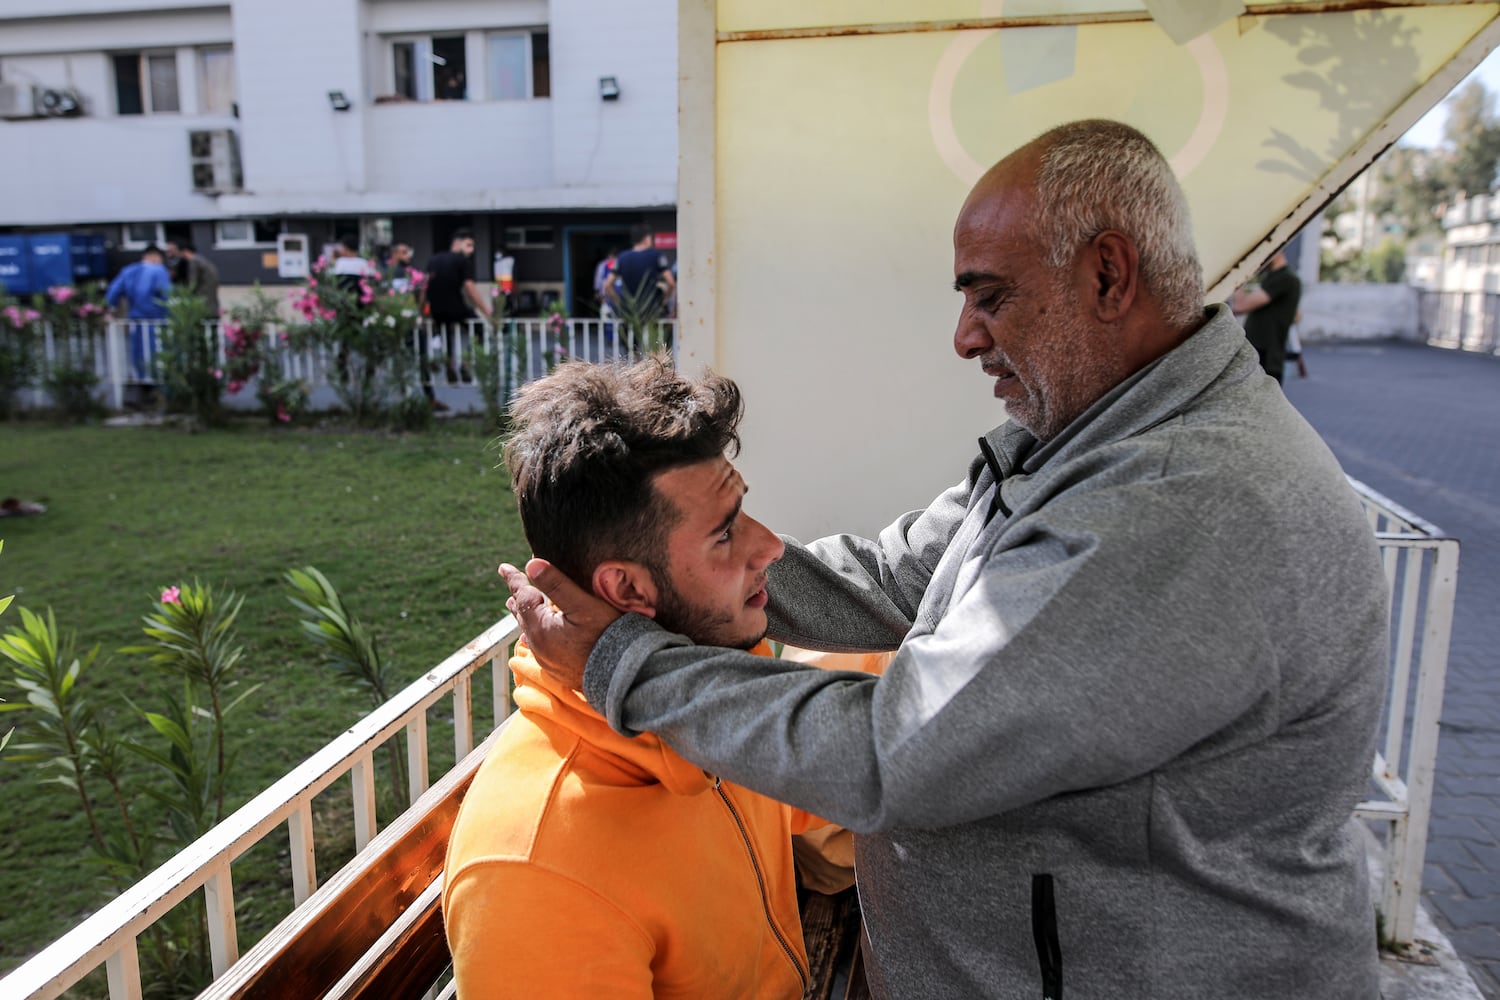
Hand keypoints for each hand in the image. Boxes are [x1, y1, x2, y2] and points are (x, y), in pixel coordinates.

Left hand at [500, 558, 621, 691]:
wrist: (621, 675)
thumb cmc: (606, 636)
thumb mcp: (583, 605)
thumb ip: (557, 584)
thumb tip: (532, 564)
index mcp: (541, 627)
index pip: (522, 596)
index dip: (514, 579)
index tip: (504, 567)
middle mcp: (539, 644)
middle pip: (523, 614)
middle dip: (517, 596)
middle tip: (511, 581)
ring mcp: (547, 659)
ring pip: (529, 630)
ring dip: (524, 614)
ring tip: (514, 605)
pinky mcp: (557, 669)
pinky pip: (539, 646)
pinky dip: (534, 633)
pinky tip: (530, 638)